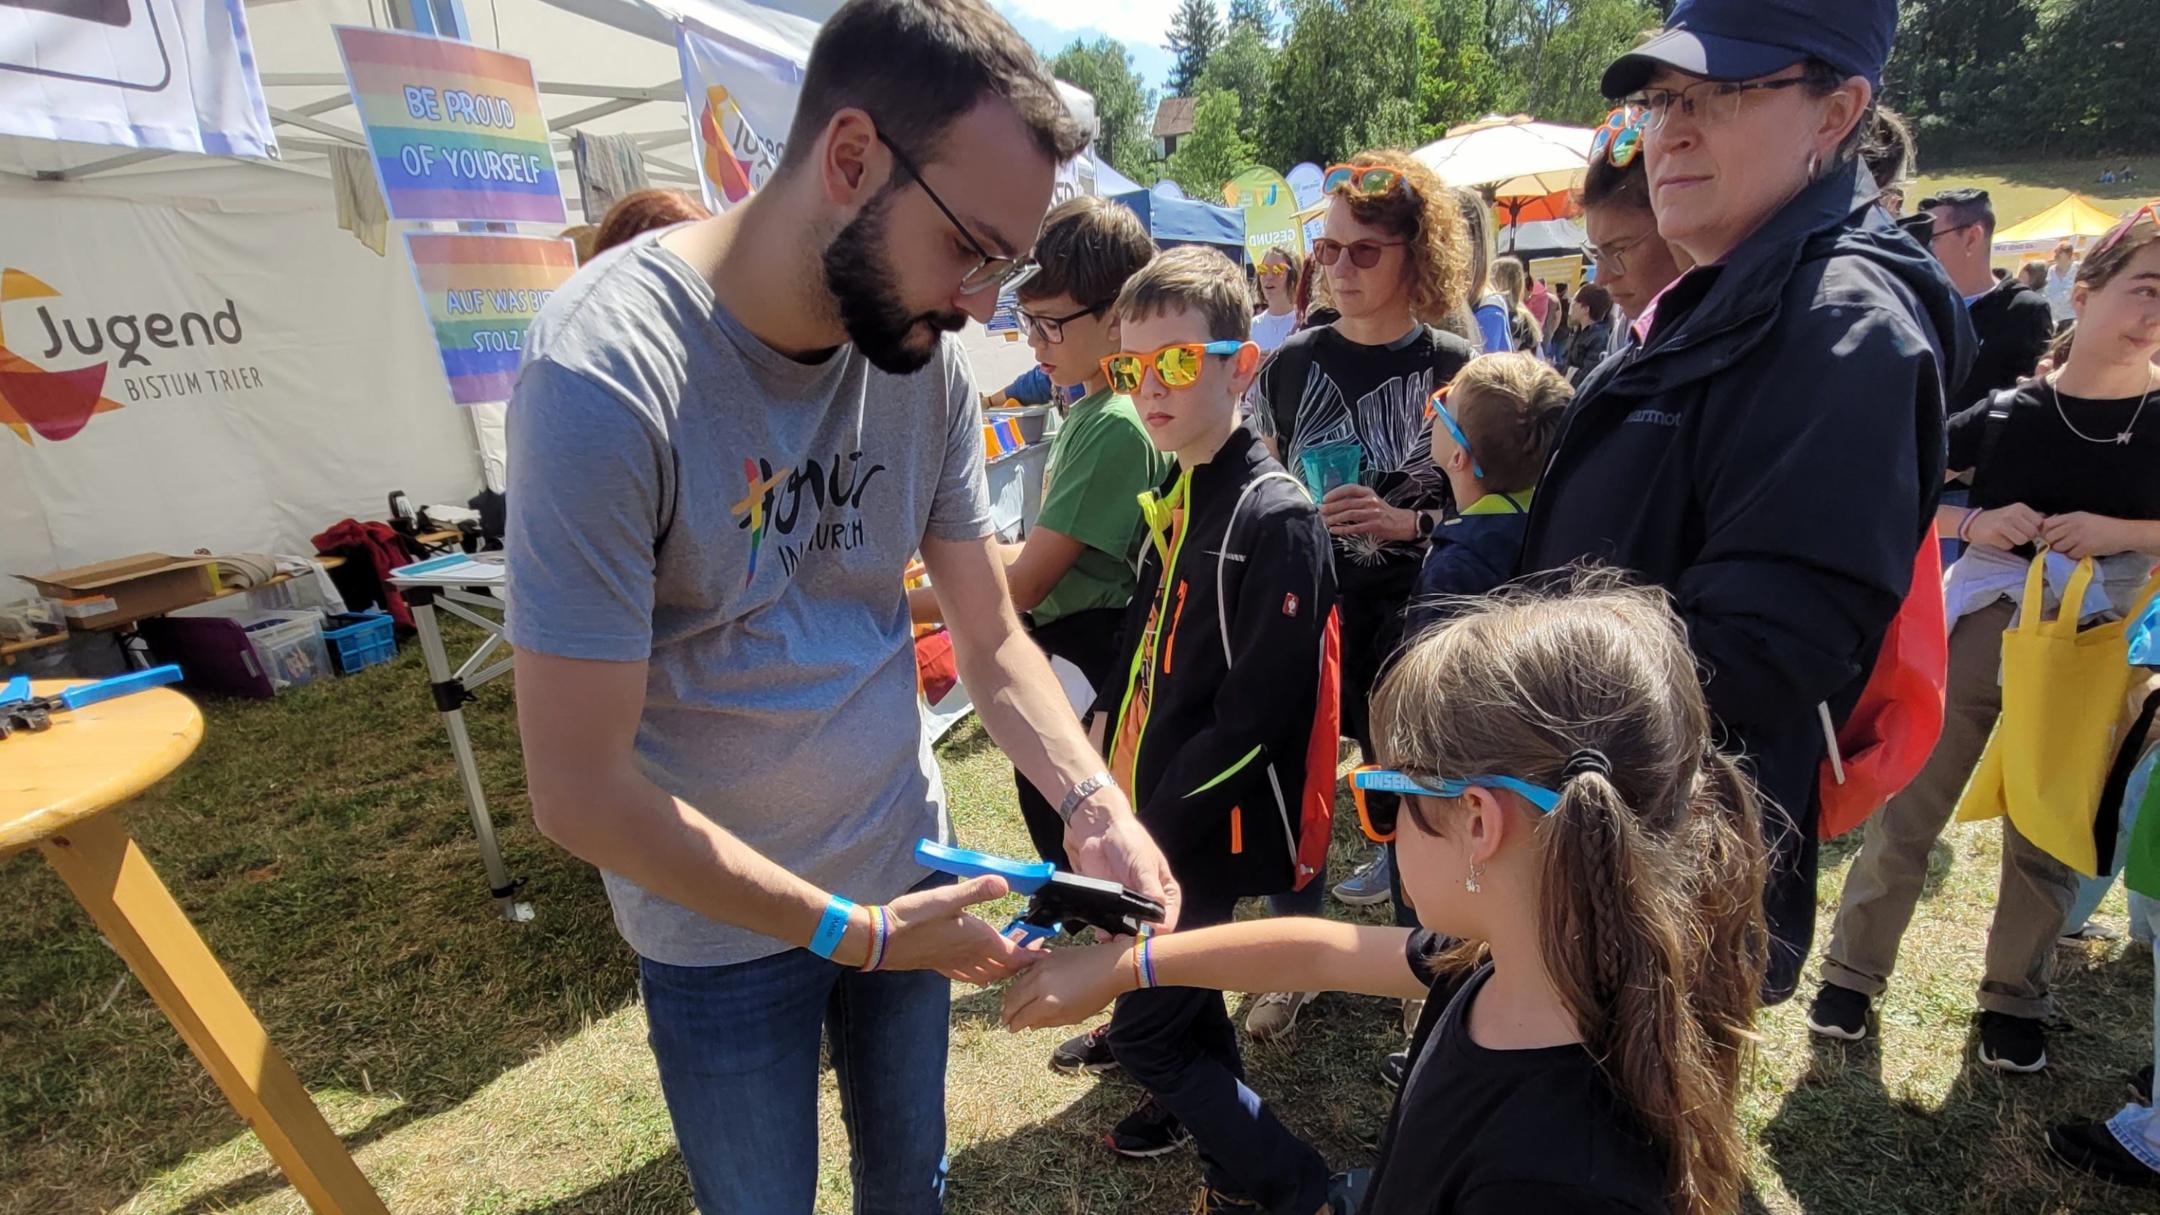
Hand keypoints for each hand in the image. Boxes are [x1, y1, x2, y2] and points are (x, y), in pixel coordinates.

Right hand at [874, 875, 1039, 984]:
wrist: (880, 940)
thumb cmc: (913, 918)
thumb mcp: (946, 898)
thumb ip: (976, 891)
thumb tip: (1004, 883)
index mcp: (977, 940)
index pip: (1013, 955)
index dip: (1032, 957)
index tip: (1046, 955)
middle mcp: (969, 955)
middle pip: (1004, 967)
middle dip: (1021, 963)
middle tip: (1033, 953)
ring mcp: (953, 962)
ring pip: (987, 974)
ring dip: (1003, 970)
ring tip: (1012, 961)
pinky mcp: (939, 965)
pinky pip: (968, 975)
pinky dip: (981, 975)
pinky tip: (980, 971)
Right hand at [1001, 940, 1130, 1030]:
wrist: (1110, 966)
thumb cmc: (1096, 995)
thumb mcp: (1073, 1016)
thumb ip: (1048, 1021)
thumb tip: (1031, 1024)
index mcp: (1048, 1002)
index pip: (1021, 1016)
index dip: (1014, 1025)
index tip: (1011, 1029)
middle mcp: (1040, 984)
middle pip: (1014, 1000)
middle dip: (1007, 1012)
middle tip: (1005, 1020)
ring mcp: (1042, 968)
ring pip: (1017, 984)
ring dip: (1011, 997)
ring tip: (1010, 1006)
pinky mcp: (1046, 957)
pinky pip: (1027, 971)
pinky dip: (1021, 982)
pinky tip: (1022, 989)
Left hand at [1064, 788, 1182, 932]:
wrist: (1099, 831)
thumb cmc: (1128, 840)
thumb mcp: (1143, 864)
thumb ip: (1151, 890)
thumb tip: (1158, 917)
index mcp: (1165, 891)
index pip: (1169, 918)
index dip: (1161, 929)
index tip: (1150, 934)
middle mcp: (1149, 901)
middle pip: (1149, 929)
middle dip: (1139, 938)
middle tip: (1129, 943)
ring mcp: (1128, 905)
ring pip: (1129, 930)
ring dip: (1121, 939)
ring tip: (1114, 942)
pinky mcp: (1109, 905)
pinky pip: (1109, 924)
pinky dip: (1106, 932)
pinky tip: (1102, 934)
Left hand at [1320, 485, 1417, 541]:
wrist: (1401, 522)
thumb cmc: (1382, 512)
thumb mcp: (1370, 500)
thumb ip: (1356, 500)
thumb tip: (1334, 503)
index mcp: (1368, 492)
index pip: (1349, 489)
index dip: (1335, 493)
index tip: (1324, 498)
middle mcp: (1370, 500)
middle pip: (1346, 503)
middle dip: (1331, 507)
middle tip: (1321, 511)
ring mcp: (1373, 513)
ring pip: (1349, 514)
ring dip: (1335, 518)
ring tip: (1325, 521)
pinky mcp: (1375, 525)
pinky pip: (1355, 527)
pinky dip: (1342, 529)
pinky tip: (1334, 530)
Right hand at [1966, 503, 2045, 549]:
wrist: (1974, 523)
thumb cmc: (1998, 519)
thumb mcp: (2016, 514)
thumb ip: (2033, 517)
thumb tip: (2053, 519)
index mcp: (2020, 507)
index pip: (2039, 523)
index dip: (2034, 529)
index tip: (2024, 529)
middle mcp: (2013, 513)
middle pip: (2032, 533)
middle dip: (2025, 536)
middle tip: (2014, 533)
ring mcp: (2003, 523)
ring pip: (2022, 540)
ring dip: (2015, 541)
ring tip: (2006, 536)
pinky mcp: (1994, 533)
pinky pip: (2009, 545)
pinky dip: (2005, 545)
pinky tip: (1998, 538)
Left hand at [2040, 512, 2133, 559]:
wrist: (2124, 533)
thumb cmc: (2103, 526)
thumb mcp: (2083, 518)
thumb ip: (2067, 522)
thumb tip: (2047, 529)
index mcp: (2072, 516)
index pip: (2047, 524)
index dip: (2046, 532)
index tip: (2052, 537)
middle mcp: (2073, 525)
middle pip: (2049, 537)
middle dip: (2053, 543)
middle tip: (2063, 545)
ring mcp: (2079, 536)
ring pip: (2058, 547)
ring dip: (2063, 551)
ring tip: (2074, 548)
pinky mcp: (2085, 547)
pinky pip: (2070, 555)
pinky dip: (2074, 556)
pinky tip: (2082, 552)